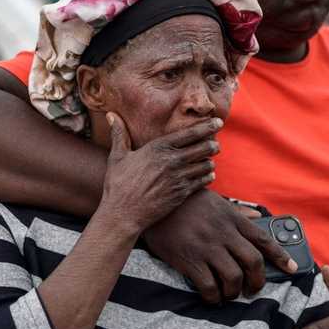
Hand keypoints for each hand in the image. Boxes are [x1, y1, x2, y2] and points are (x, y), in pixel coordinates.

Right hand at [98, 113, 219, 233]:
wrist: (123, 214)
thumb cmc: (118, 185)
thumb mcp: (117, 157)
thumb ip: (119, 134)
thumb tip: (111, 114)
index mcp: (158, 148)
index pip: (189, 133)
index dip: (206, 126)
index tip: (217, 121)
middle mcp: (172, 161)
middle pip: (203, 148)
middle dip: (212, 144)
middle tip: (215, 143)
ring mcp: (179, 178)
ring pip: (205, 165)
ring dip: (210, 161)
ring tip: (210, 159)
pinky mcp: (182, 194)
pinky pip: (202, 181)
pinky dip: (208, 176)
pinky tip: (208, 174)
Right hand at [144, 190, 296, 303]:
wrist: (154, 204)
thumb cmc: (186, 203)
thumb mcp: (215, 201)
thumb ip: (237, 211)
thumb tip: (257, 217)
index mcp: (232, 218)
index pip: (264, 240)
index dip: (281, 257)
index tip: (292, 269)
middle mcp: (223, 233)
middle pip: (253, 262)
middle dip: (258, 281)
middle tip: (254, 289)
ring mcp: (206, 247)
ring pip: (233, 278)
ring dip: (235, 291)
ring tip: (230, 294)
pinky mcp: (189, 260)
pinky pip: (209, 286)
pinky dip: (214, 297)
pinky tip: (211, 297)